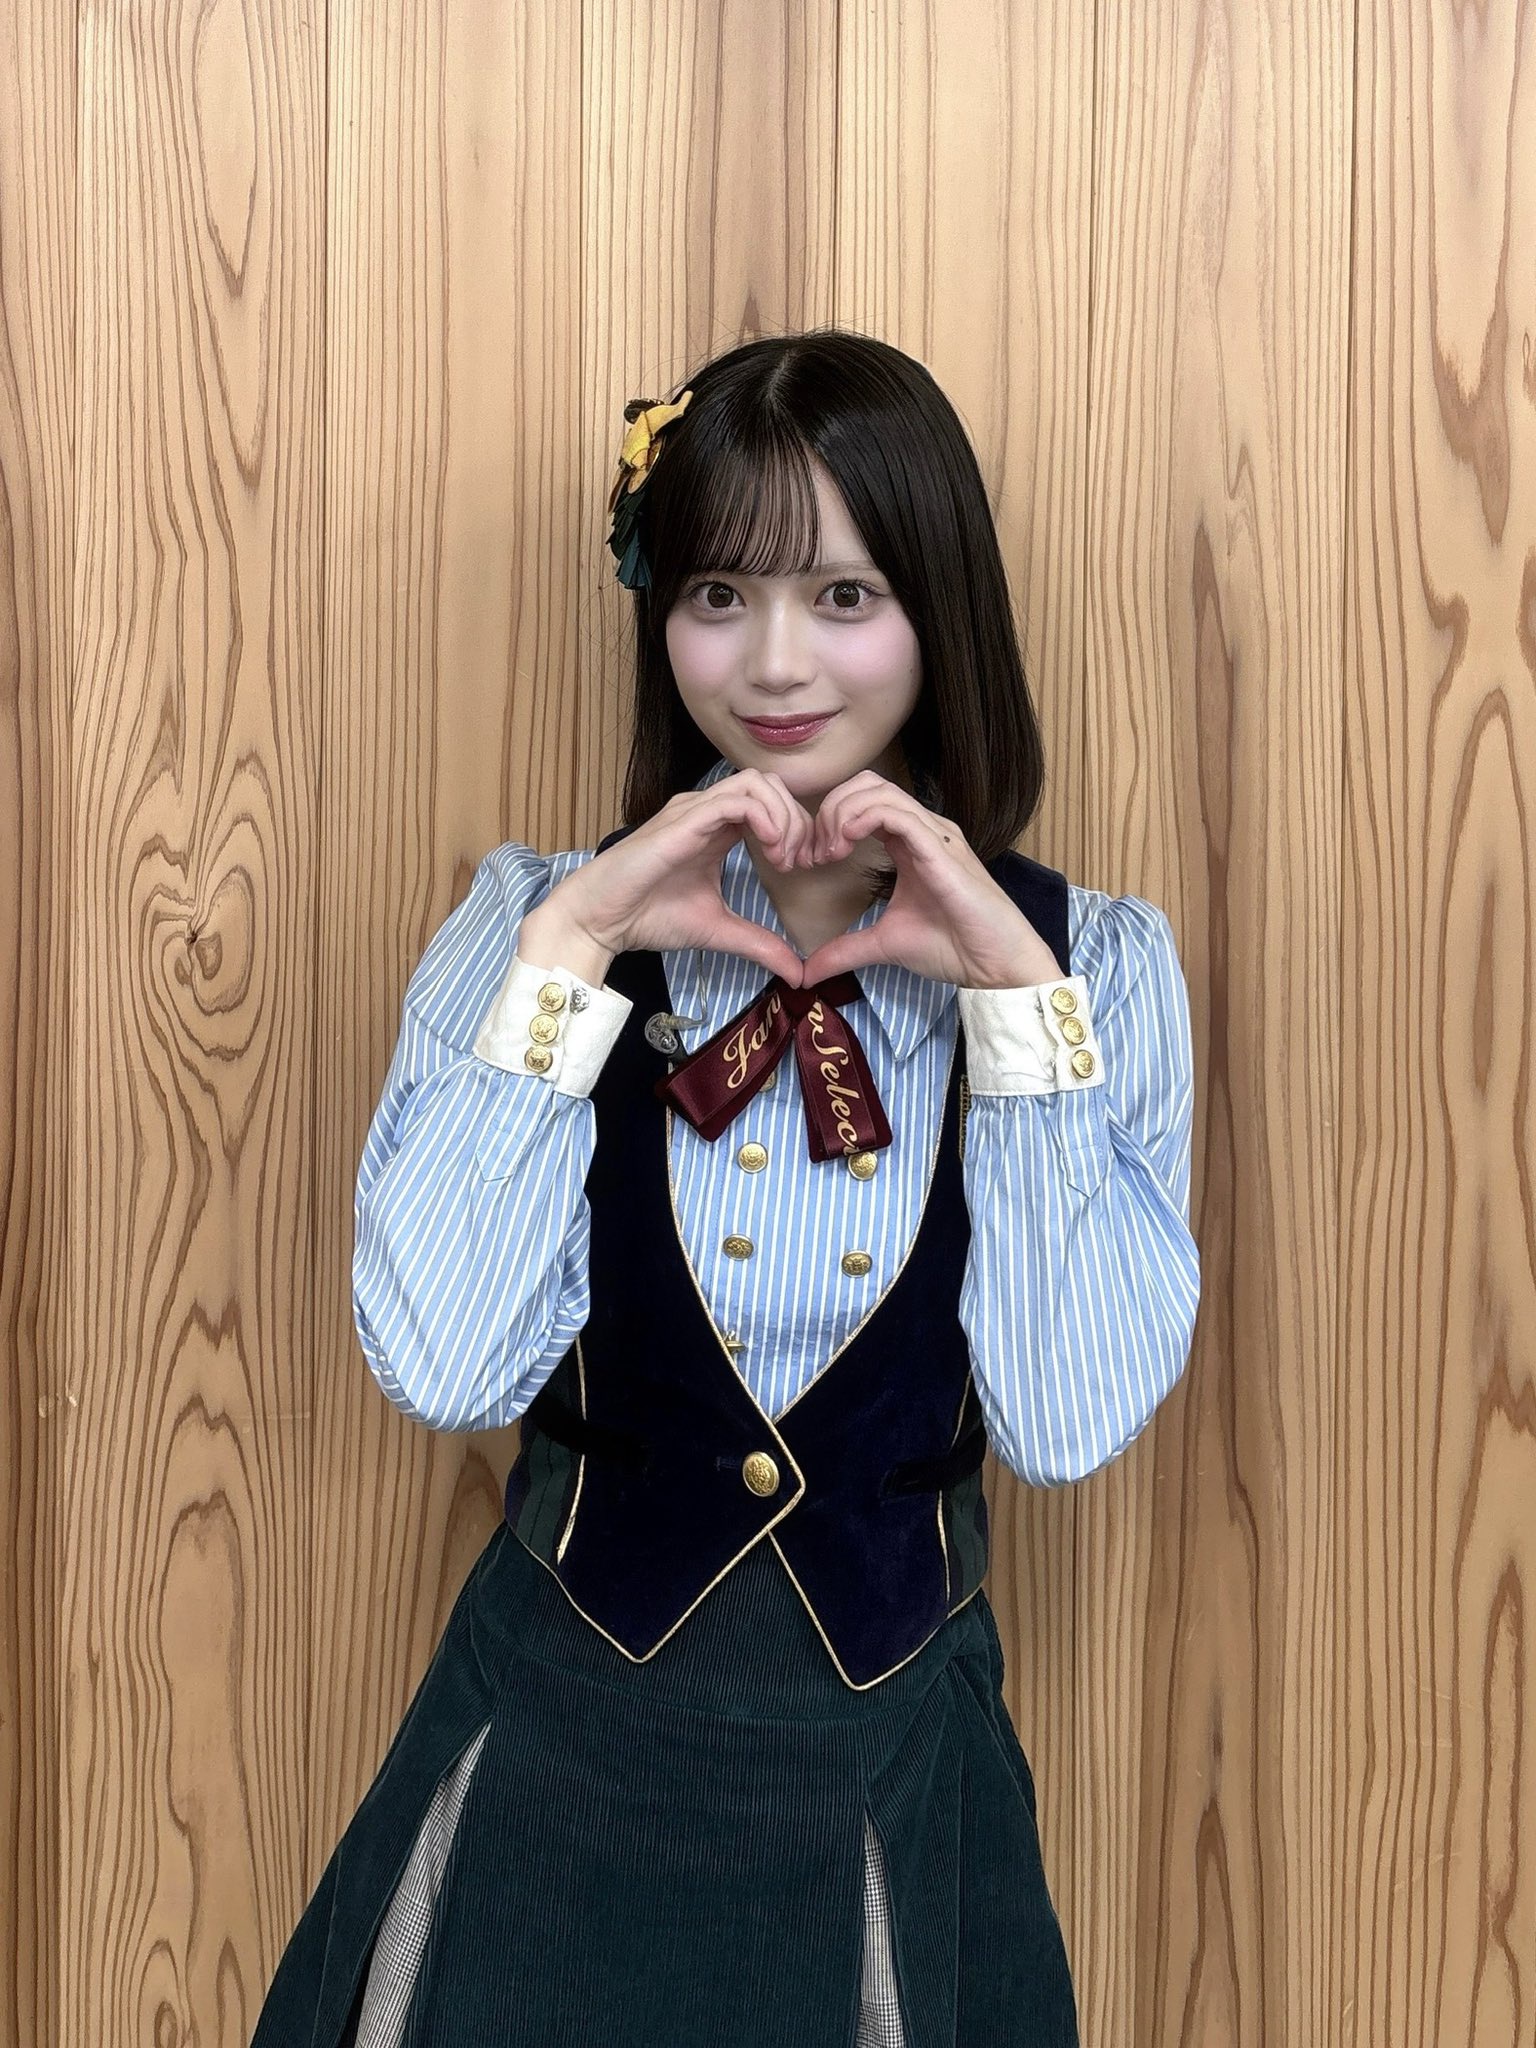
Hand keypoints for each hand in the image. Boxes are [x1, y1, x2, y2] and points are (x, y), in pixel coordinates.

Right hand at [545, 769, 813, 984]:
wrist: (601, 920)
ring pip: (757, 782)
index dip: (797, 828)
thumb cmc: (649, 917)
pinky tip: (769, 850)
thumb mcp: (719, 930)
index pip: (771, 803)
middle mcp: (707, 810)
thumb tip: (799, 972)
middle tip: (800, 862)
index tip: (803, 868)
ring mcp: (694, 810)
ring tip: (783, 857)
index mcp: (718, 829)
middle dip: (798, 820)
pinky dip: (765, 818)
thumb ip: (760, 944)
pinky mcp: (683, 820)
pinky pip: (736, 799)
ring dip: (783, 817)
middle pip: (771, 785)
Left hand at [796, 770, 1062, 987]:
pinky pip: (897, 813)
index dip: (830, 820)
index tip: (812, 859)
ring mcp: (935, 834)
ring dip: (842, 814)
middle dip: (831, 808)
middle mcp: (924, 829)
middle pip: (868, 784)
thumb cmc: (953, 947)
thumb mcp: (884, 944)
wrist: (994, 964)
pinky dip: (862, 819)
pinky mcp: (941, 848)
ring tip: (829, 851)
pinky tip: (845, 844)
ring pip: (879, 791)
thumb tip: (807, 973)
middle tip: (815, 851)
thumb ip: (846, 950)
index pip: (864, 801)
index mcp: (910, 843)